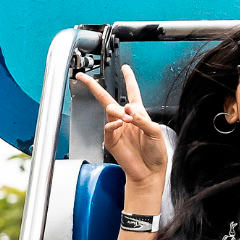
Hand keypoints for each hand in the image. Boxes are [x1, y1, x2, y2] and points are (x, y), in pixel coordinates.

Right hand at [75, 65, 166, 187]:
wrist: (149, 171)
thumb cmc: (155, 152)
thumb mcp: (155, 132)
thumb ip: (143, 119)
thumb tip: (128, 109)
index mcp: (138, 114)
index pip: (133, 92)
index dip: (129, 79)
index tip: (125, 68)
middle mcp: (126, 119)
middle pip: (108, 98)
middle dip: (95, 87)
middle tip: (84, 77)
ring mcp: (117, 128)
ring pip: (109, 111)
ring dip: (117, 111)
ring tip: (126, 118)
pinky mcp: (111, 139)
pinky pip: (108, 127)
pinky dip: (113, 124)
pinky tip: (120, 124)